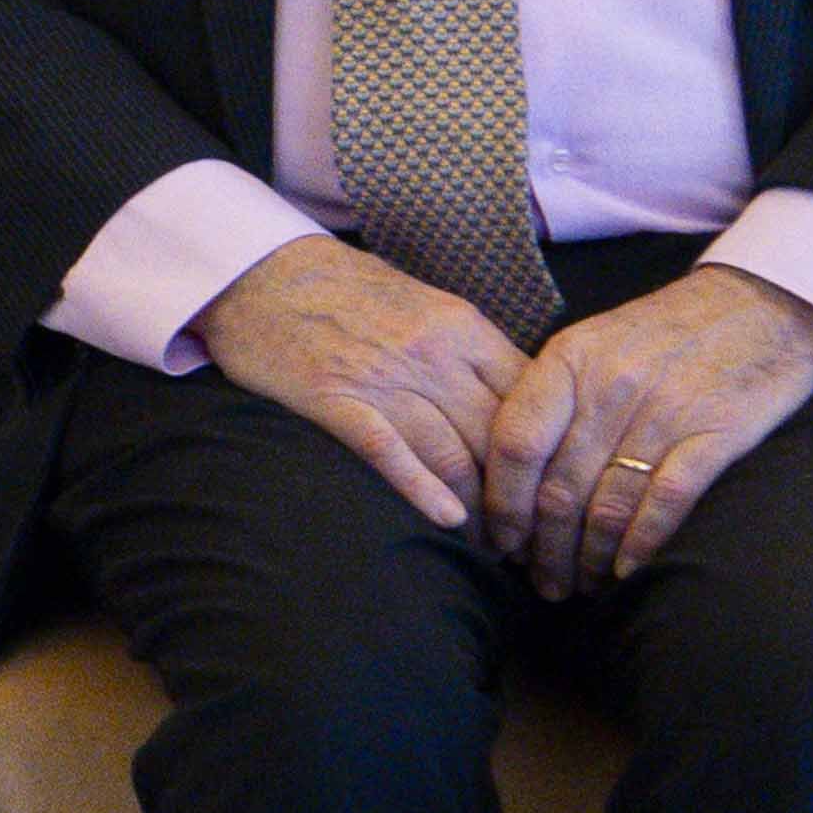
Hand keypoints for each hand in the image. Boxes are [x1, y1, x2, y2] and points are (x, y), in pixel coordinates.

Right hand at [195, 235, 533, 531]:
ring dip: (477, 507)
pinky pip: (390, 452)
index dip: (548, 450)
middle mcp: (433, 355)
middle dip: (520, 493)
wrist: (260, 270)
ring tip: (489, 542)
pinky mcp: (335, 400)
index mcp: (462, 327)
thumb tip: (514, 396)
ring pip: (453, 454)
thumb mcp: (424, 302)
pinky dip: (422, 490)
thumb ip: (468, 348)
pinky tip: (445, 520)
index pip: (530, 399)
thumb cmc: (343, 286)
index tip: (552, 485)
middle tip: (530, 533)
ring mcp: (383, 379)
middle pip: (499, 436)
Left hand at [477, 261, 812, 596]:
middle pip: (559, 486)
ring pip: (608, 502)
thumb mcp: (593, 344)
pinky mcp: (718, 431)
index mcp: (569, 361)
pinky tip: (628, 569)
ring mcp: (666, 409)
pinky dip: (641, 542)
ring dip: (589, 556)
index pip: (515, 444)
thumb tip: (507, 474)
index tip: (501, 542)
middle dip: (544, 547)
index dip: (502, 503)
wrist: (758, 306)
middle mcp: (611, 386)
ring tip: (582, 584)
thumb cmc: (663, 333)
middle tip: (544, 581)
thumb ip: (551, 398)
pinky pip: (666, 499)